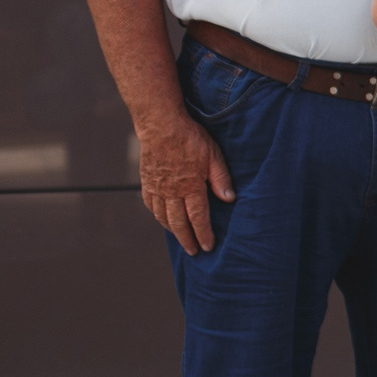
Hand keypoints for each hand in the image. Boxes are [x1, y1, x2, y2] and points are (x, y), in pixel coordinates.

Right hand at [138, 112, 234, 254]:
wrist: (160, 125)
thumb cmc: (190, 138)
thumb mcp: (213, 155)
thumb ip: (221, 179)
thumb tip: (229, 199)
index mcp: (190, 186)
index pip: (198, 217)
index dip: (203, 234)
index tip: (208, 246)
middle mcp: (171, 191)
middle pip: (178, 223)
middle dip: (187, 239)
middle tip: (194, 251)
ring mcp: (156, 187)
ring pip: (162, 216)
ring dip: (172, 230)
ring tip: (181, 238)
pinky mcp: (146, 181)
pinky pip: (150, 204)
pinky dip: (157, 215)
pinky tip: (163, 219)